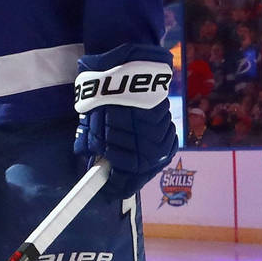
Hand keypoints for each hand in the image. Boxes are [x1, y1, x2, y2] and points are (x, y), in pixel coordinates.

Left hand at [73, 45, 175, 199]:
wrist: (131, 70)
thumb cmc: (106, 99)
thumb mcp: (91, 127)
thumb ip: (92, 150)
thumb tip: (91, 163)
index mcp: (133, 158)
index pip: (122, 184)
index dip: (111, 188)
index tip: (103, 190)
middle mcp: (154, 156)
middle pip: (137, 177)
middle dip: (122, 177)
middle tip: (110, 176)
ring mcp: (165, 143)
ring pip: (149, 164)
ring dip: (134, 164)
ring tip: (120, 159)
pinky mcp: (171, 130)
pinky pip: (157, 149)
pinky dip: (145, 150)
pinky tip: (136, 145)